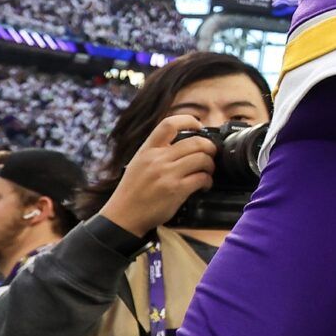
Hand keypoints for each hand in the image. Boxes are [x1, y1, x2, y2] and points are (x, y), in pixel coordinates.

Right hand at [101, 115, 215, 237]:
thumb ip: (158, 152)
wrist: (123, 216)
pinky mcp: (176, 190)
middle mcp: (157, 159)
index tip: (199, 126)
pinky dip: (208, 181)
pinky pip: (202, 178)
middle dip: (210, 147)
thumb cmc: (133, 191)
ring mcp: (167, 174)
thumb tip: (184, 144)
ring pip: (202, 158)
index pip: (169, 124)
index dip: (189, 120)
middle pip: (195, 142)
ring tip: (207, 171)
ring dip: (210, 165)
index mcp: (147, 149)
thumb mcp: (139, 163)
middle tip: (211, 154)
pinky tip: (204, 185)